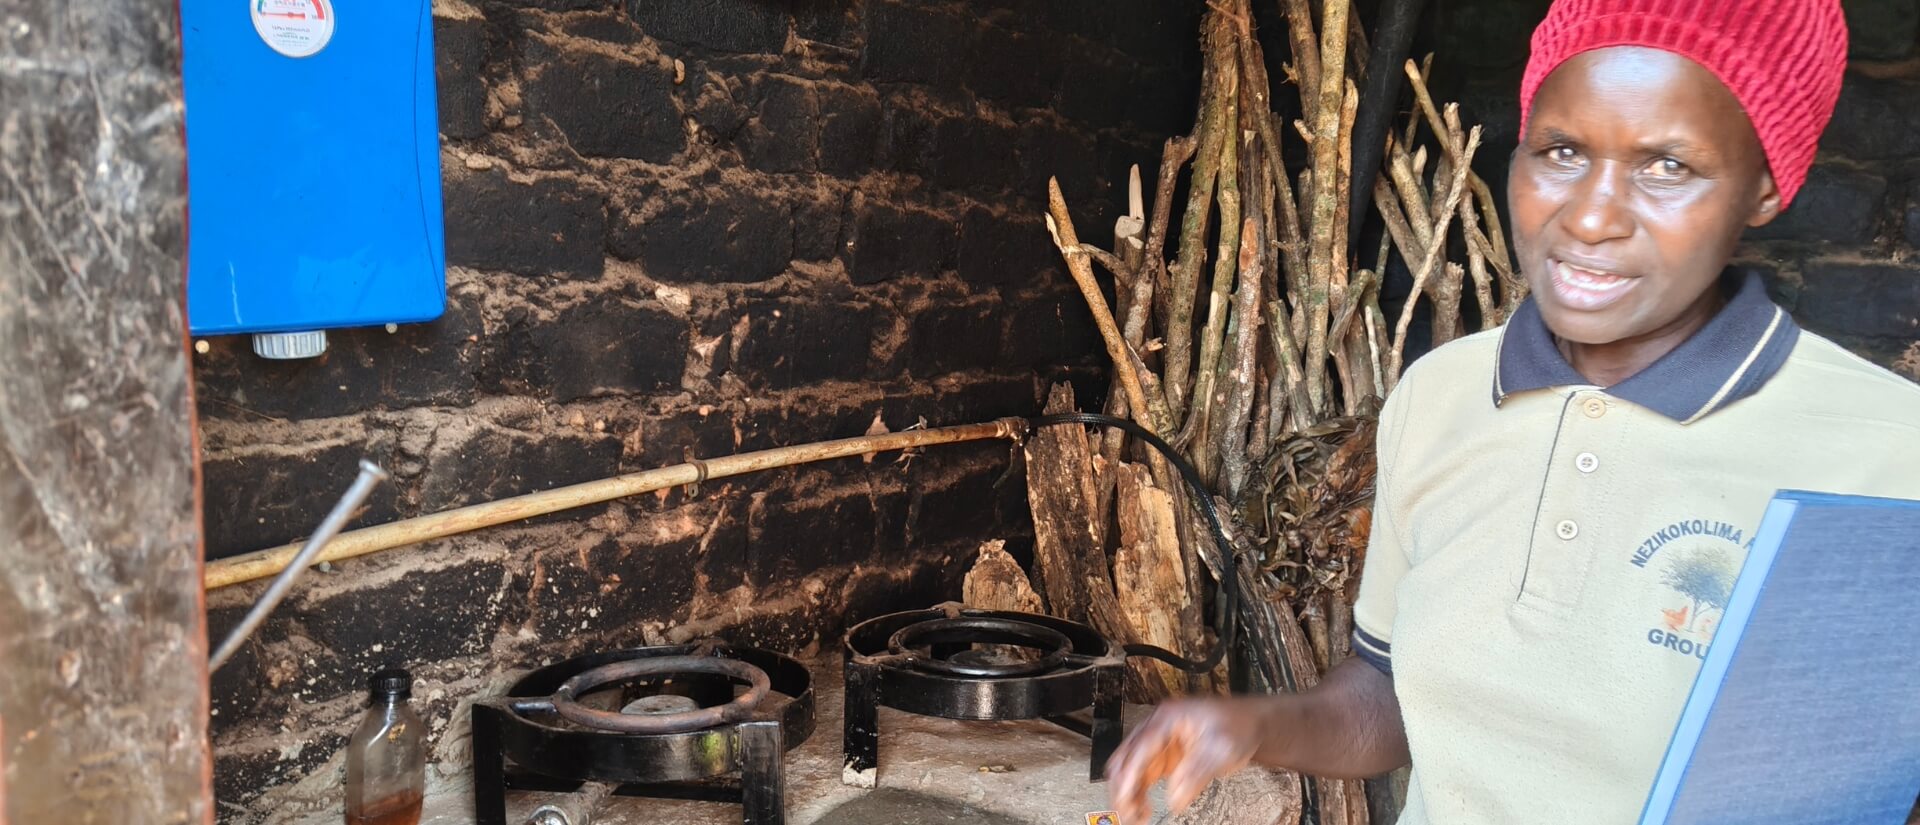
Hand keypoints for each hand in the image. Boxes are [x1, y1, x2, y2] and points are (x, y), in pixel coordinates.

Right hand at [1105, 697, 1279, 822]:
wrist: (1250, 724)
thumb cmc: (1238, 726)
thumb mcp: (1222, 750)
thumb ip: (1197, 773)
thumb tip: (1175, 798)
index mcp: (1168, 718)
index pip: (1140, 748)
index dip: (1131, 774)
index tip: (1126, 797)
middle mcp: (1157, 728)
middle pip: (1126, 757)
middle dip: (1122, 786)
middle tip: (1127, 812)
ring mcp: (1158, 742)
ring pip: (1129, 768)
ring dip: (1128, 792)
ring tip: (1135, 816)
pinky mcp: (1163, 756)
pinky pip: (1141, 775)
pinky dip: (1138, 792)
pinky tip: (1143, 808)